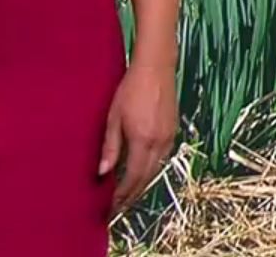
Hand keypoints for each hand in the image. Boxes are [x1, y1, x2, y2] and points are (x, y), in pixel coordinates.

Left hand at [97, 62, 178, 214]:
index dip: (122, 195)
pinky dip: (150, 169)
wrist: (156, 67)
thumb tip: (103, 173)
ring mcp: (169, 137)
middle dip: (132, 195)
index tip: (111, 206)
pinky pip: (162, 158)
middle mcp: (160, 142)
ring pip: (155, 169)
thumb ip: (110, 147)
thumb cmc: (130, 89)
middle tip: (118, 207)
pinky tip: (140, 171)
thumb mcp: (113, 117)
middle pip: (146, 178)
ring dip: (142, 183)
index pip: (132, 177)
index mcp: (143, 140)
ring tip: (127, 194)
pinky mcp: (173, 130)